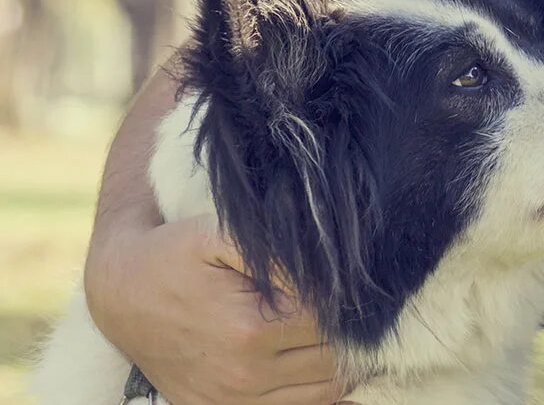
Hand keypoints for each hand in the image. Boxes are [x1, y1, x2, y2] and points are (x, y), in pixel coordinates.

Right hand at [85, 214, 341, 404]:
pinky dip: (315, 386)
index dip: (344, 299)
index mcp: (250, 329)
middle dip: (345, 329)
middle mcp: (245, 375)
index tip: (338, 279)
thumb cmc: (174, 254)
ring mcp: (234, 401)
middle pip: (335, 358)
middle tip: (339, 302)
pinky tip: (311, 356)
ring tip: (325, 327)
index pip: (332, 320)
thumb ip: (278, 251)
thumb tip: (328, 272)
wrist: (120, 292)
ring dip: (336, 359)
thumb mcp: (220, 233)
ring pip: (326, 389)